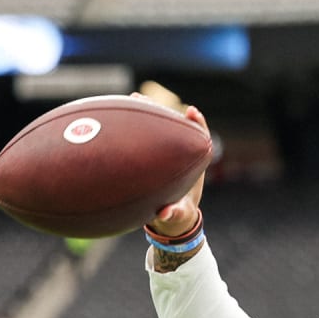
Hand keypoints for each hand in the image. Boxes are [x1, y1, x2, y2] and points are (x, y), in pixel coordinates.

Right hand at [146, 101, 209, 236]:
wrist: (171, 220)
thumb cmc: (176, 215)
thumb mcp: (176, 215)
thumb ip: (173, 214)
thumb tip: (166, 214)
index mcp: (192, 166)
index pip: (199, 138)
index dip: (197, 124)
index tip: (190, 111)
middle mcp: (180, 156)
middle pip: (176, 129)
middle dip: (165, 112)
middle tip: (148, 99)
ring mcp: (166, 155)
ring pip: (160, 131)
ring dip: (148, 114)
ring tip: (134, 98)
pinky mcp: (152, 159)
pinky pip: (145, 141)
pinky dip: (135, 129)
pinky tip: (119, 118)